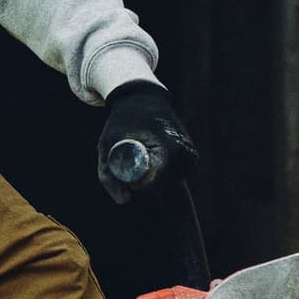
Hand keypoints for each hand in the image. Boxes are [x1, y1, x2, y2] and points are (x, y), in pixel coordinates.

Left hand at [97, 80, 200, 205]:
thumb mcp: (106, 145)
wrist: (142, 96)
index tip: (127, 178)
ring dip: (155, 180)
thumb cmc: (122, 121)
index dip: (139, 186)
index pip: (156, 181)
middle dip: (146, 184)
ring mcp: (191, 154)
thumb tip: (124, 202)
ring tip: (142, 157)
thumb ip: (108, 176)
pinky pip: (178, 176)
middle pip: (164, 185)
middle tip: (130, 167)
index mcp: (167, 147)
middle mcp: (183, 151)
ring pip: (172, 183)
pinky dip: (165, 175)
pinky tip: (154, 159)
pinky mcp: (193, 156)